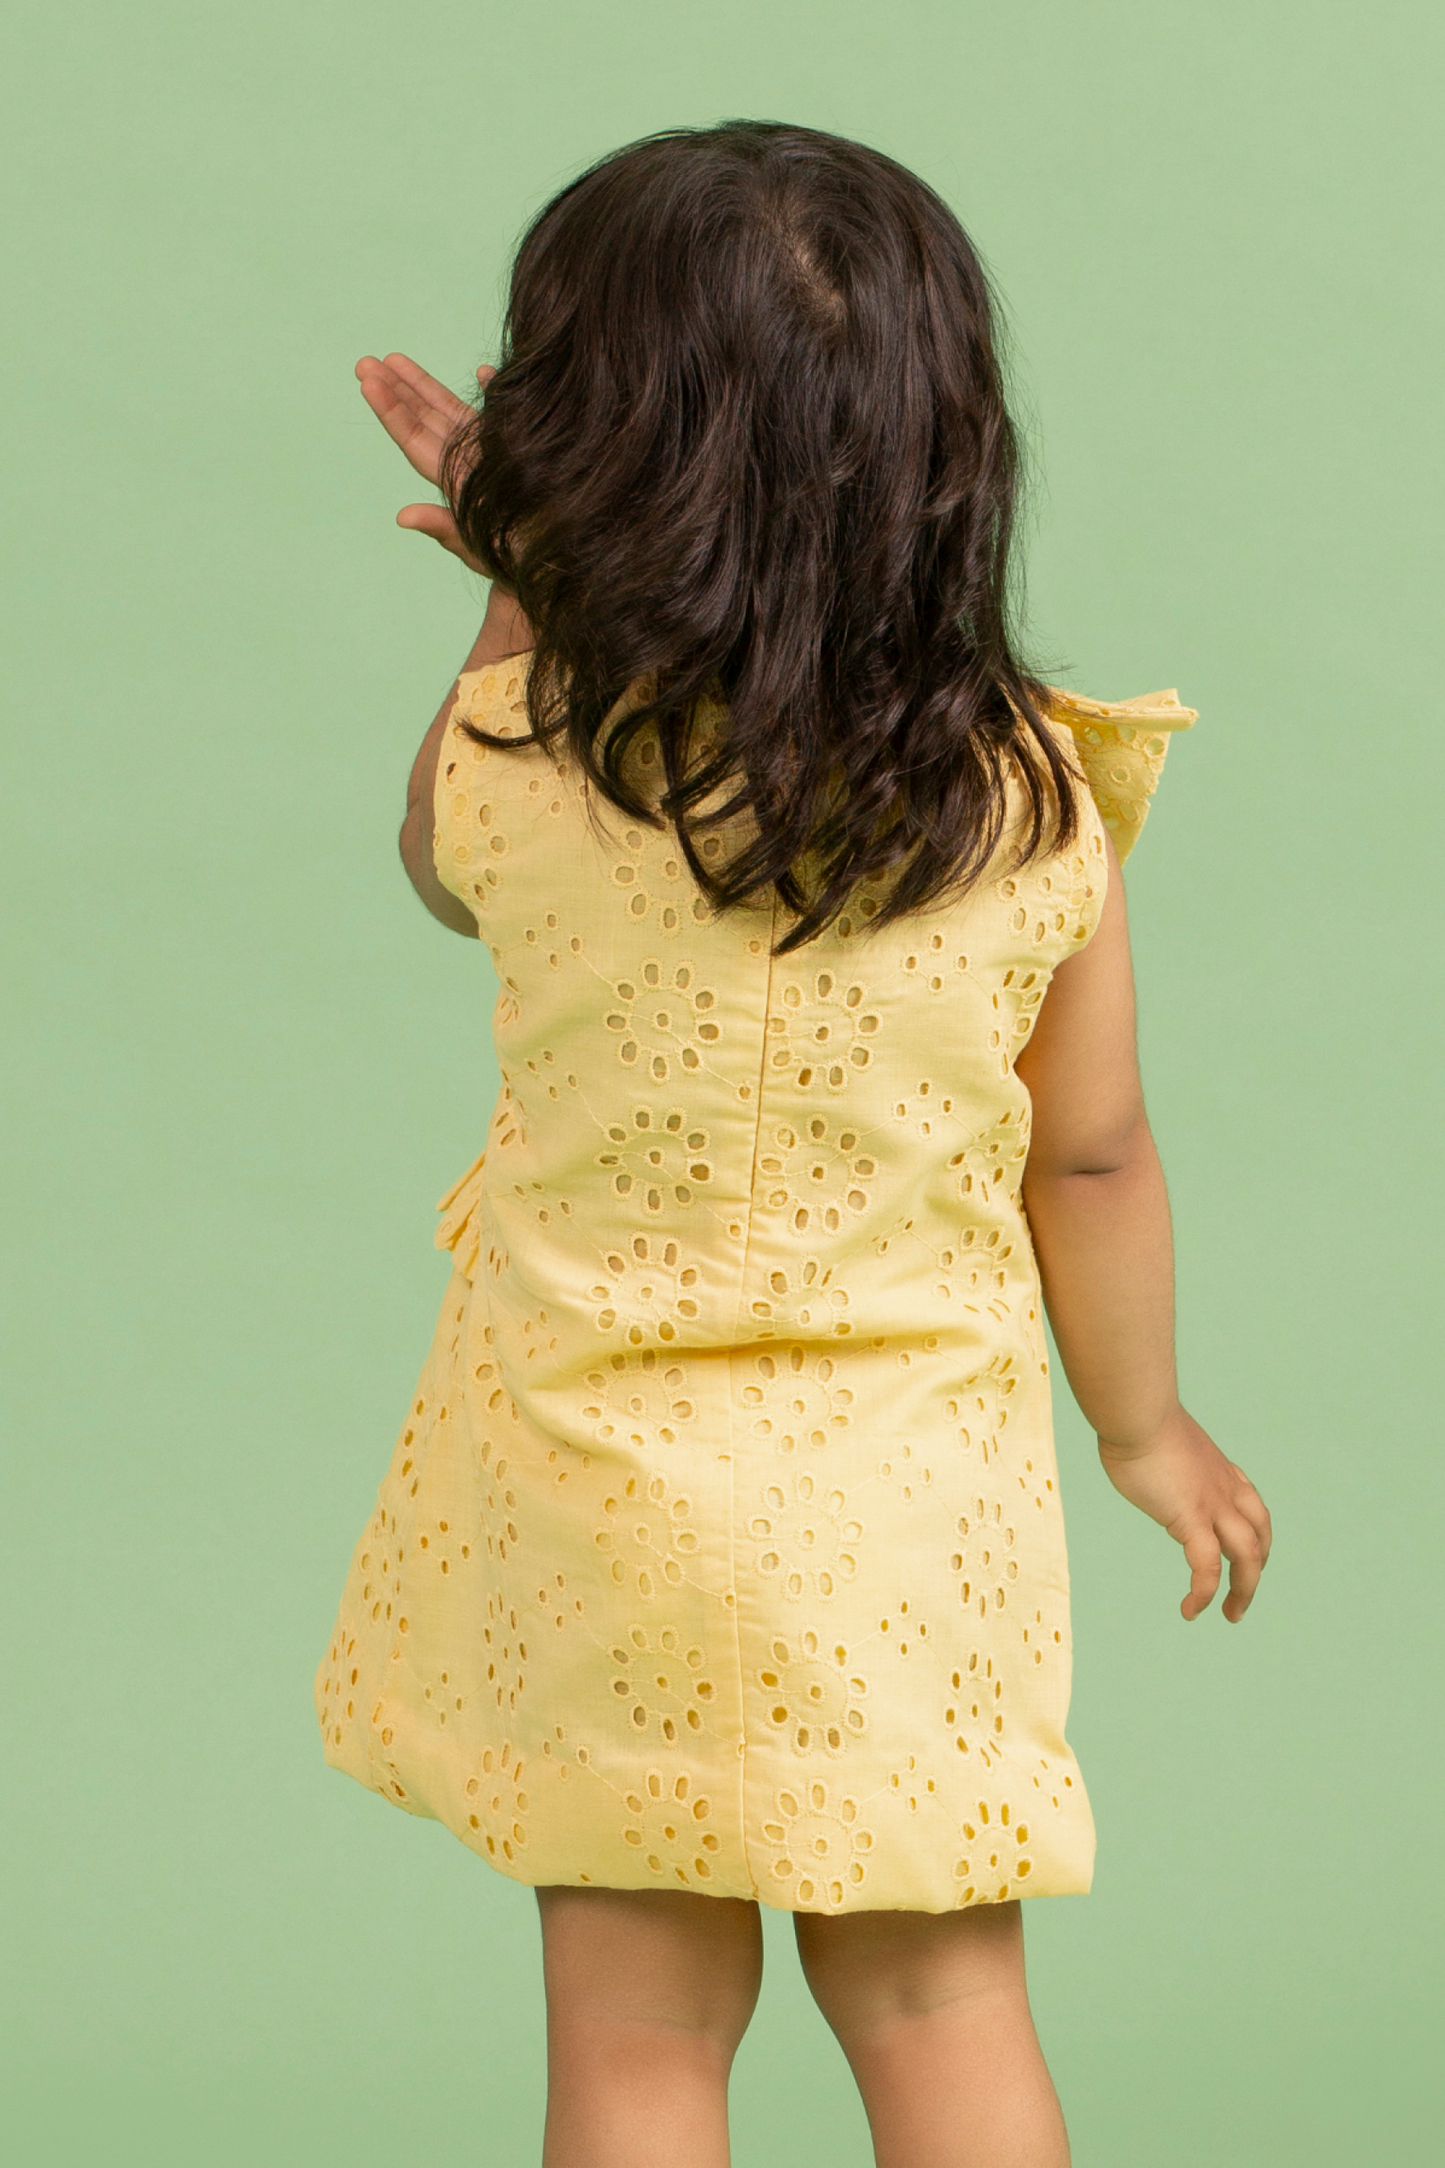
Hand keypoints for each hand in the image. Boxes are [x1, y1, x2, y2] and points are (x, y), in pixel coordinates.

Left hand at [355, 351, 494, 570]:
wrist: (555, 561)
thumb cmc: (515, 562)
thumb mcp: (477, 546)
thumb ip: (443, 528)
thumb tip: (402, 517)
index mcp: (453, 480)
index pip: (414, 440)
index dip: (391, 411)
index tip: (367, 383)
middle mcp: (465, 461)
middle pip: (422, 419)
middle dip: (394, 389)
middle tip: (364, 362)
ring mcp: (488, 452)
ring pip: (448, 411)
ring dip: (421, 385)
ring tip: (391, 359)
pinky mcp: (515, 448)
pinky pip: (497, 413)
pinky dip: (491, 391)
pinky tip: (482, 372)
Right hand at [1097, 1406, 1272, 1622]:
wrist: (1137, 1410)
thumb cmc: (1135, 1416)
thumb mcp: (1157, 1438)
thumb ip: (1159, 1455)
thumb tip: (1140, 1456)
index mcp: (1220, 1470)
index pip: (1253, 1509)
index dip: (1255, 1537)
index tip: (1242, 1555)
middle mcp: (1225, 1489)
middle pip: (1259, 1537)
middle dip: (1255, 1572)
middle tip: (1240, 1600)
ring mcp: (1213, 1504)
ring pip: (1247, 1557)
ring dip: (1244, 1591)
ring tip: (1230, 1614)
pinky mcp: (1191, 1518)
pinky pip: (1206, 1567)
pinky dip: (1203, 1593)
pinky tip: (1190, 1611)